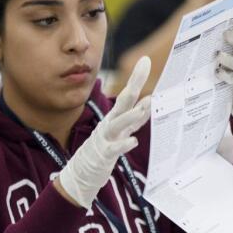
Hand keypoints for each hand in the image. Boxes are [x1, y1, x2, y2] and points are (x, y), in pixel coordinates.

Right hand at [57, 56, 152, 207]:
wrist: (82, 172)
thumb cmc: (104, 148)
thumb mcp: (121, 130)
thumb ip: (135, 117)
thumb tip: (149, 100)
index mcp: (116, 117)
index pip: (128, 94)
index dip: (137, 78)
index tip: (145, 60)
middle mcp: (111, 123)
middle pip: (123, 101)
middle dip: (133, 84)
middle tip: (143, 68)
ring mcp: (106, 138)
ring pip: (119, 124)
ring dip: (131, 115)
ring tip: (145, 106)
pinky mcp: (104, 154)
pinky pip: (114, 148)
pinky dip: (123, 144)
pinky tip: (133, 142)